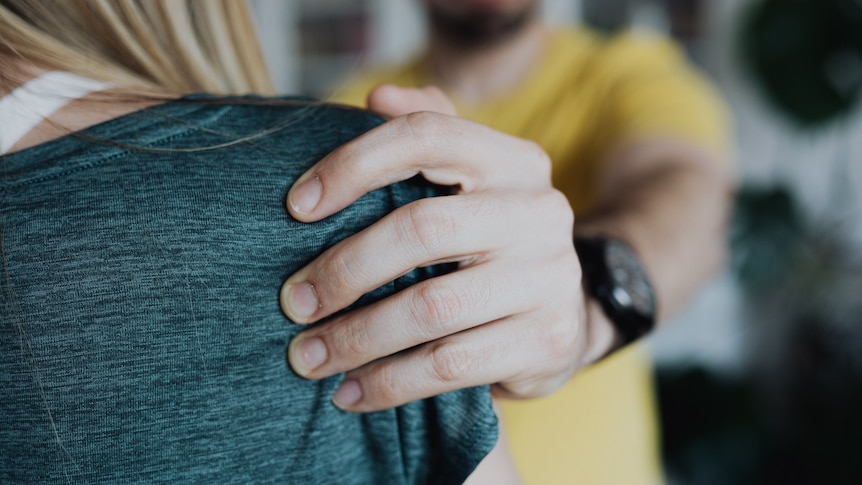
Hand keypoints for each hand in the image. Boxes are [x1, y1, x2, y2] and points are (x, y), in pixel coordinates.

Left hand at [280, 85, 612, 411]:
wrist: (563, 318)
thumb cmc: (491, 245)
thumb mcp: (471, 185)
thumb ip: (430, 138)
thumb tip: (377, 98)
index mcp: (513, 161)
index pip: (428, 136)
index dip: (355, 163)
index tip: (295, 207)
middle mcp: (539, 211)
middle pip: (423, 227)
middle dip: (344, 268)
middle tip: (294, 302)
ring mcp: (549, 278)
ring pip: (431, 308)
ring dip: (356, 337)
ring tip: (308, 356)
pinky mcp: (544, 341)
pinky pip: (450, 365)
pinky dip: (390, 382)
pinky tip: (350, 393)